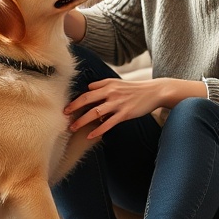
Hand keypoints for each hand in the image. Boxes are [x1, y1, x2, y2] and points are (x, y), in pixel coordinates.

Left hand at [66, 77, 204, 138]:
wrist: (154, 91)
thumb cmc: (134, 89)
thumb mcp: (117, 82)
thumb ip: (102, 85)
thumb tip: (88, 89)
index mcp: (107, 85)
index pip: (87, 92)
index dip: (75, 100)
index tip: (66, 108)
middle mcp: (111, 93)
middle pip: (87, 100)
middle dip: (74, 109)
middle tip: (64, 116)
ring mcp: (118, 103)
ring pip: (95, 112)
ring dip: (82, 121)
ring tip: (73, 128)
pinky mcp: (125, 113)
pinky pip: (108, 123)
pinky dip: (98, 130)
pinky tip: (90, 135)